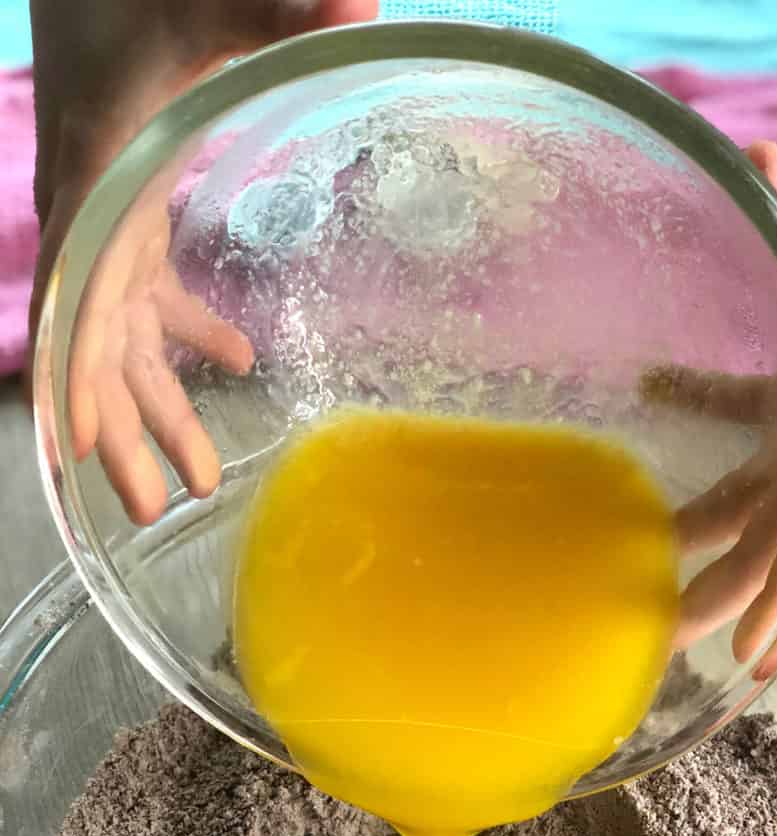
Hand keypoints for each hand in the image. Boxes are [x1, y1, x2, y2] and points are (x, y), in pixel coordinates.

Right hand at [30, 0, 376, 522]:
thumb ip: (276, 10)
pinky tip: (238, 358)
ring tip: (194, 479)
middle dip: (124, 428)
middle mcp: (94, 215)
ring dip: (155, 408)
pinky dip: (187, 335)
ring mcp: (110, 223)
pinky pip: (148, 298)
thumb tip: (363, 6)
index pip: (78, 291)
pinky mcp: (132, 216)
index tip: (83, 443)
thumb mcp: (203, 0)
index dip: (79, 369)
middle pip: (98, 345)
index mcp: (100, 177)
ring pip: (124, 338)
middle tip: (153, 508)